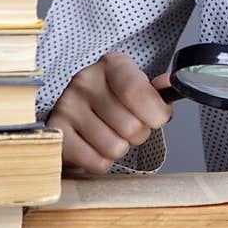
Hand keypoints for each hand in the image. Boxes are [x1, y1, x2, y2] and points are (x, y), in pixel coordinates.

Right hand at [46, 51, 173, 173]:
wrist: (76, 114)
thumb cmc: (114, 100)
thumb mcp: (137, 87)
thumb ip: (156, 91)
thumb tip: (170, 84)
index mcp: (112, 64)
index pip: (137, 91)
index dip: (155, 114)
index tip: (159, 119)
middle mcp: (86, 81)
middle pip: (131, 126)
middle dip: (140, 134)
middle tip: (130, 128)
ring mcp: (67, 106)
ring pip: (115, 148)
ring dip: (121, 148)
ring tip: (112, 135)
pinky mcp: (57, 133)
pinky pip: (97, 162)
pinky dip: (103, 161)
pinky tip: (96, 146)